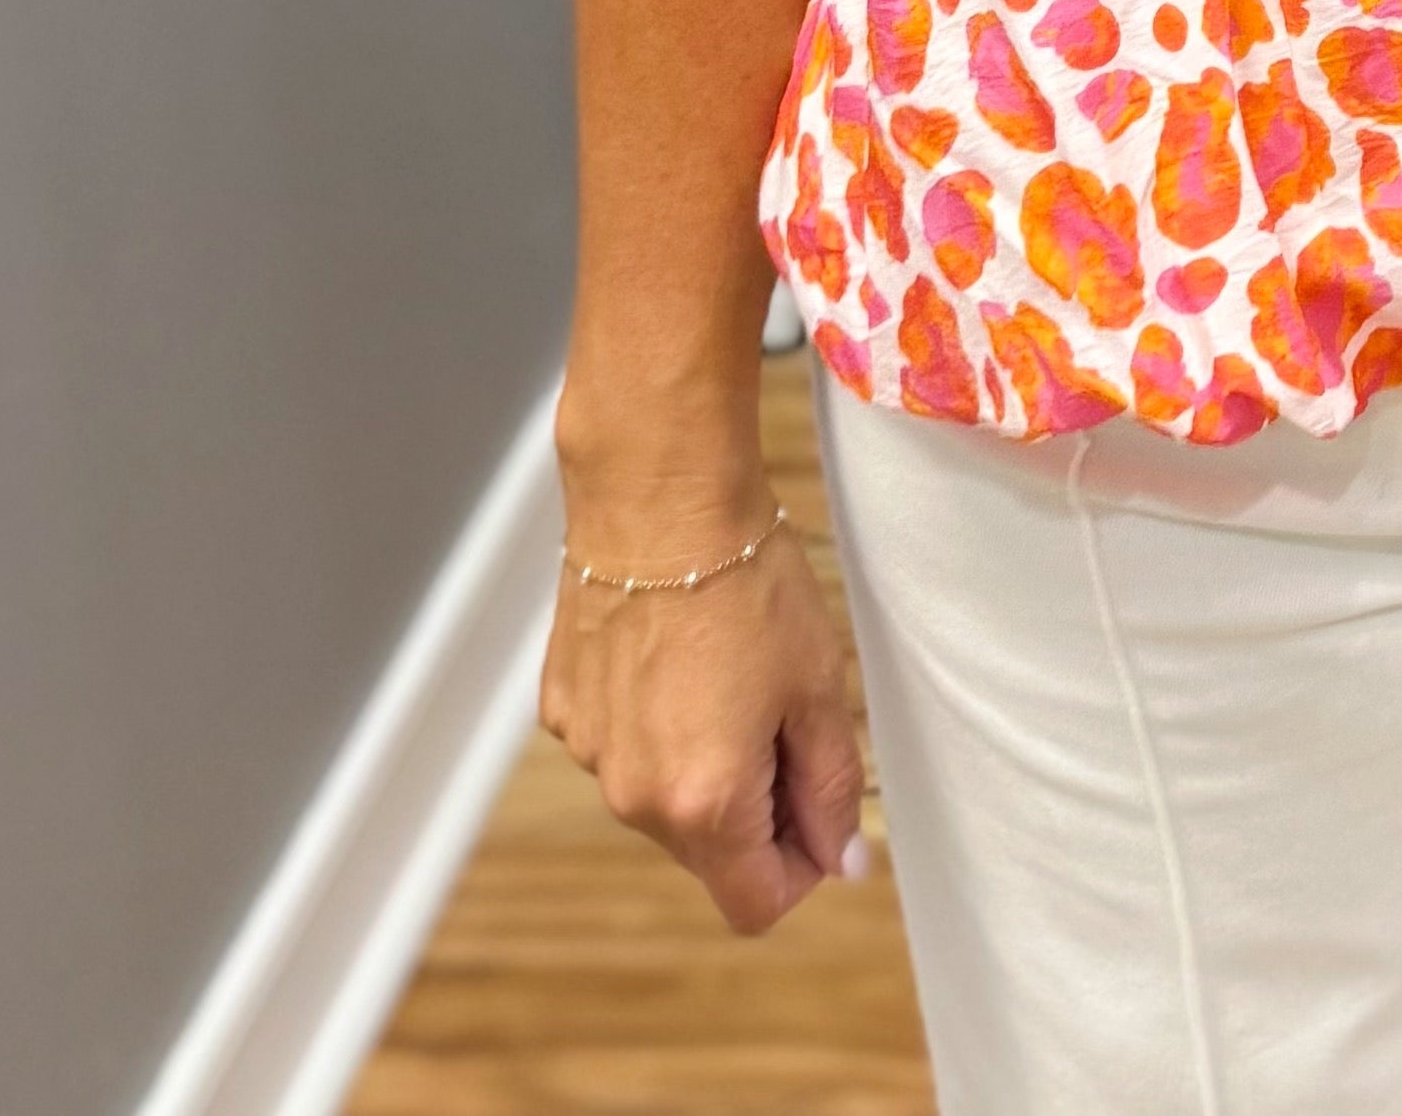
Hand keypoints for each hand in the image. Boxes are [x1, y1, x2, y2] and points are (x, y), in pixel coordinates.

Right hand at [540, 491, 867, 934]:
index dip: (801, 868)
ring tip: (727, 672)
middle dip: (756, 809)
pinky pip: (622, 746)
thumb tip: (839, 860)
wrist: (658, 498)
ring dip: (702, 764)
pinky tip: (676, 652)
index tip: (819, 806)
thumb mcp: (817, 685)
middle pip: (708, 852)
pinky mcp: (562, 709)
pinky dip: (655, 722)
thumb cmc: (748, 584)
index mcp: (704, 803)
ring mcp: (589, 754)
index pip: (754, 904)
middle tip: (782, 715)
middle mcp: (633, 797)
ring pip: (662, 798)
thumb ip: (831, 786)